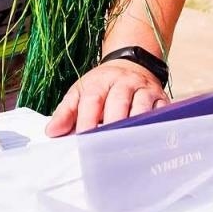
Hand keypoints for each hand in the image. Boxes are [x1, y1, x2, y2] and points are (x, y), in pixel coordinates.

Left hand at [46, 59, 167, 136]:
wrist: (130, 65)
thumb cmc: (102, 86)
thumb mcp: (80, 92)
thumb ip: (66, 112)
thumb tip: (52, 132)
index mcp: (100, 81)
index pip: (92, 100)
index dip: (87, 120)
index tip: (83, 138)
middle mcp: (123, 83)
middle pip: (117, 102)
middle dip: (111, 124)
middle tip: (104, 147)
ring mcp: (143, 89)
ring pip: (140, 107)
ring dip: (134, 126)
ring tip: (127, 146)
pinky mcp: (161, 98)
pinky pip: (161, 111)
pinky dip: (156, 125)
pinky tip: (150, 140)